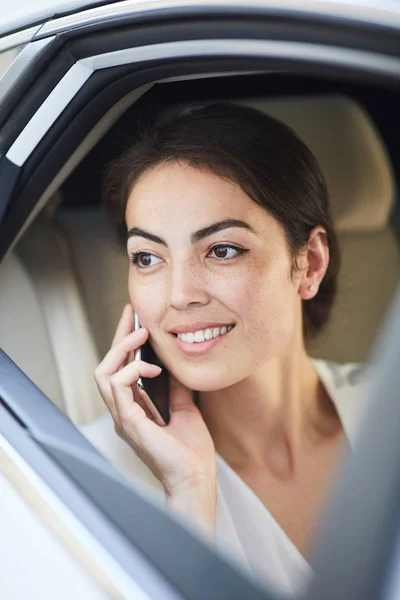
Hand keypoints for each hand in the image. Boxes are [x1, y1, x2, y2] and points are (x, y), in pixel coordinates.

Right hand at [94, 304, 216, 533]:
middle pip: (106, 367)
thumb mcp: (185, 408)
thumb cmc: (191, 452)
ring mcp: (122, 418)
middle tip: (131, 314)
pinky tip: (155, 368)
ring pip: (104, 374)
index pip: (120, 370)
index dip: (124, 344)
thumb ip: (174, 388)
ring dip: (122, 350)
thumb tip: (173, 366)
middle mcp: (123, 413)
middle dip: (118, 337)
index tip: (134, 319)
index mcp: (133, 410)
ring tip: (141, 335)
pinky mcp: (128, 423)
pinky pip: (117, 387)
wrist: (196, 479)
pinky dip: (133, 371)